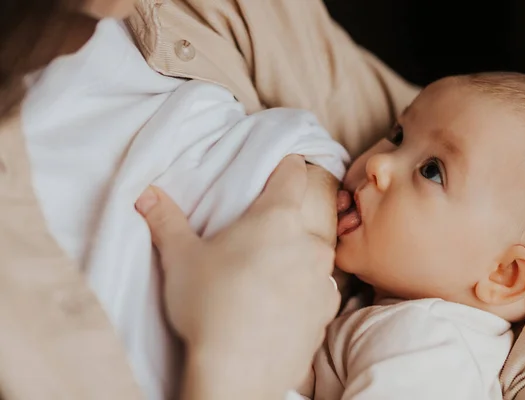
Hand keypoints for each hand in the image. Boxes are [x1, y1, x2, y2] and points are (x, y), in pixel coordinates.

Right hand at [135, 155, 339, 399]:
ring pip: (310, 258)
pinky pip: (316, 293)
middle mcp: (310, 243)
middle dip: (281, 227)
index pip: (294, 173)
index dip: (287, 167)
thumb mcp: (180, 258)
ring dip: (293, 262)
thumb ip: (165, 220)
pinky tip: (276, 309)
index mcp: (277, 218)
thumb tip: (146, 193)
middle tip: (253, 244)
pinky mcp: (327, 313)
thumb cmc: (208, 306)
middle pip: (300, 220)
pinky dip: (301, 295)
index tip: (281, 168)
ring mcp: (323, 280)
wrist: (236, 372)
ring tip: (262, 282)